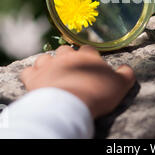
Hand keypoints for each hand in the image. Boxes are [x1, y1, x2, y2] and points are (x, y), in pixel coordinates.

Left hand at [20, 45, 135, 117]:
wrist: (69, 105)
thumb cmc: (97, 94)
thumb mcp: (121, 85)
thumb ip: (126, 74)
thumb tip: (127, 68)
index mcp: (87, 56)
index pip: (88, 49)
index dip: (89, 57)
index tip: (91, 66)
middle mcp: (66, 56)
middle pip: (65, 49)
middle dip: (67, 57)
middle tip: (72, 69)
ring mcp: (48, 65)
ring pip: (45, 57)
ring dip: (48, 63)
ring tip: (53, 73)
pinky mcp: (33, 78)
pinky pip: (27, 71)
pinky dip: (31, 75)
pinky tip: (35, 80)